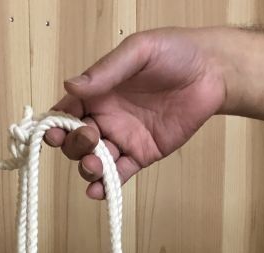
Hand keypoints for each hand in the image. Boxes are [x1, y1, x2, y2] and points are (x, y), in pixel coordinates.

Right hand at [44, 28, 227, 198]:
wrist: (212, 73)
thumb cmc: (175, 53)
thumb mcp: (138, 52)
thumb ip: (105, 71)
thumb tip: (71, 85)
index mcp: (98, 92)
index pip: (66, 112)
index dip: (54, 125)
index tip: (51, 133)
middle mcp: (105, 117)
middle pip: (76, 141)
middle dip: (74, 146)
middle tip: (89, 139)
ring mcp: (123, 139)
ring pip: (95, 161)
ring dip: (88, 168)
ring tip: (95, 165)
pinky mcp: (142, 155)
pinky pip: (120, 174)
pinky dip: (107, 185)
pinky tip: (99, 190)